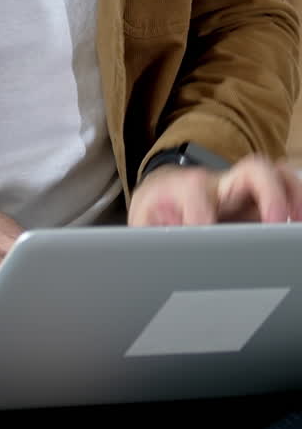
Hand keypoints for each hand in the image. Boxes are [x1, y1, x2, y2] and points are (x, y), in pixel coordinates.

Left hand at [128, 154, 301, 226]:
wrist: (163, 193)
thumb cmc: (155, 211)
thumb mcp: (142, 224)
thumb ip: (147, 237)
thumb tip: (154, 259)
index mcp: (186, 186)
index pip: (196, 190)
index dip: (200, 213)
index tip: (203, 235)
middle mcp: (221, 182)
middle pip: (252, 169)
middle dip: (270, 193)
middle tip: (276, 224)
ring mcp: (244, 189)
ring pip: (277, 176)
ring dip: (293, 196)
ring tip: (298, 225)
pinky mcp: (258, 201)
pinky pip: (284, 189)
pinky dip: (296, 203)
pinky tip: (296, 227)